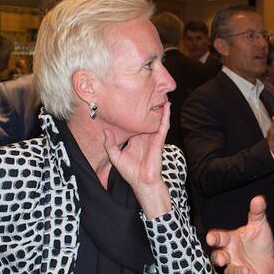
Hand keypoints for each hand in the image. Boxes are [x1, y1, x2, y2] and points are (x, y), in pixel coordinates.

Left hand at [103, 101, 171, 218]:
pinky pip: (163, 126)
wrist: (142, 181)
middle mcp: (145, 137)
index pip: (134, 123)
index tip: (127, 101)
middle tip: (147, 92)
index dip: (132, 113)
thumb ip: (110, 144)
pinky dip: (166, 116)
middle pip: (147, 119)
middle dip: (148, 107)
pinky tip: (168, 107)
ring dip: (160, 108)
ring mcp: (153, 138)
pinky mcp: (159, 140)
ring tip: (162, 95)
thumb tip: (106, 131)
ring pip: (157, 120)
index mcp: (135, 139)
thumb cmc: (131, 172)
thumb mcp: (115, 156)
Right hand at [206, 196, 273, 273]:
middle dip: (219, 259)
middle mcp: (231, 256)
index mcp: (230, 241)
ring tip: (246, 270)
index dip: (214, 238)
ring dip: (237, 272)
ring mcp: (238, 269)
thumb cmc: (258, 240)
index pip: (219, 238)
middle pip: (218, 258)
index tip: (210, 238)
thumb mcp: (259, 224)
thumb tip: (259, 199)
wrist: (270, 257)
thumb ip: (257, 212)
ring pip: (231, 273)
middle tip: (222, 258)